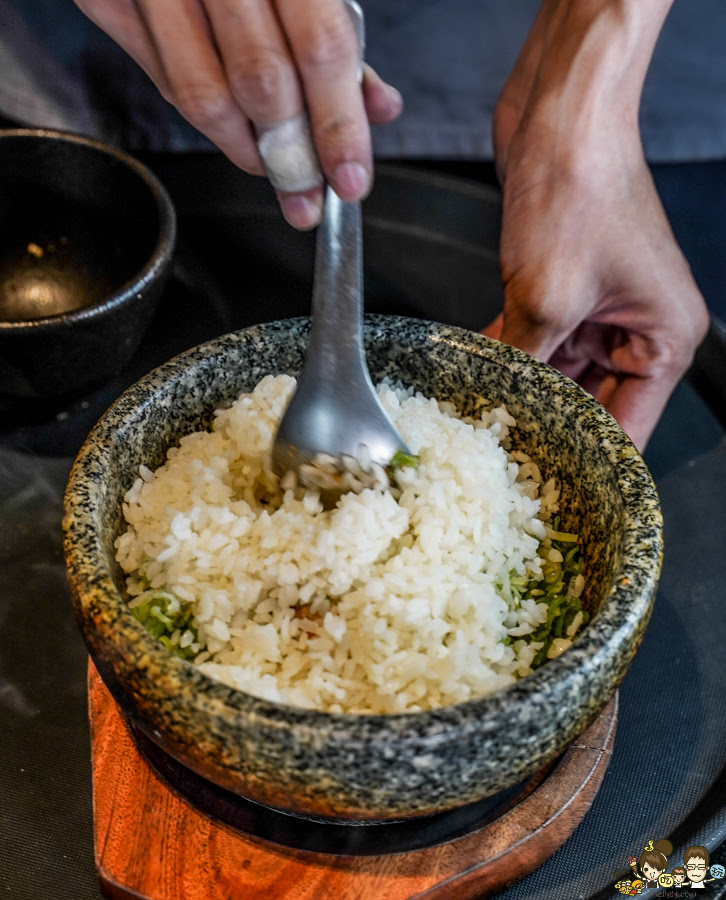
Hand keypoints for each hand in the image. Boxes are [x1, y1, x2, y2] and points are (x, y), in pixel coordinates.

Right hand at [74, 0, 401, 228]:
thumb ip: (339, 38)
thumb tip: (376, 108)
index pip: (322, 48)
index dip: (338, 126)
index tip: (349, 179)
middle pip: (262, 83)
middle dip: (291, 156)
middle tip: (306, 190)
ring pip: (203, 98)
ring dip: (246, 150)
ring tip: (271, 167)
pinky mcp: (108, 1)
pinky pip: (164, 84)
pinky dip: (206, 119)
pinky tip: (233, 126)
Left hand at [487, 0, 708, 451]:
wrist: (561, 115)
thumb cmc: (582, 188)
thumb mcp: (547, 297)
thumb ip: (526, 362)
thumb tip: (500, 406)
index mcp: (664, 340)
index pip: (629, 427)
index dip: (589, 461)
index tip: (553, 491)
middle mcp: (639, 329)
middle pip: (591, 403)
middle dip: (545, 423)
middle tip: (504, 456)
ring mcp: (601, 309)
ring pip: (558, 373)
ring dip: (521, 388)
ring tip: (485, 419)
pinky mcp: (566, 288)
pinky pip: (538, 339)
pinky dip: (511, 354)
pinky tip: (480, 373)